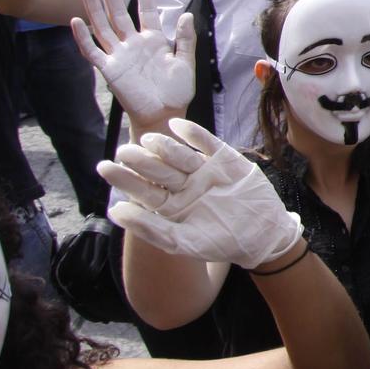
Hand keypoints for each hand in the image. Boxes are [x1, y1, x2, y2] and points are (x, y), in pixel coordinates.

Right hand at [71, 0, 193, 125]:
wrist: (165, 114)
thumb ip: (185, 39)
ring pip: (104, 28)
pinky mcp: (110, 69)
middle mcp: (134, 44)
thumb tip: (187, 15)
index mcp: (154, 40)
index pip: (147, 11)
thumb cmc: (177, 91)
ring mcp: (120, 55)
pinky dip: (84, 38)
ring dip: (95, 11)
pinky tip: (76, 22)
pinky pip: (93, 51)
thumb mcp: (185, 62)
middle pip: (120, 15)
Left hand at [99, 119, 304, 269]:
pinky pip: (208, 144)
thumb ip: (149, 228)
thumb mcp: (182, 242)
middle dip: (141, 160)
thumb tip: (115, 210)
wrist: (264, 235)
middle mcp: (185, 186)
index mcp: (171, 206)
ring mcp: (205, 172)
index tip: (104, 168)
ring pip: (180, 156)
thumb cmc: (221, 243)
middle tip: (123, 150)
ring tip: (148, 139)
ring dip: (164, 146)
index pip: (143, 189)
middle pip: (159, 170)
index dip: (124, 179)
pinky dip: (193, 134)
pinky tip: (177, 125)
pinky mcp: (226, 161)